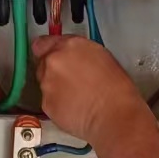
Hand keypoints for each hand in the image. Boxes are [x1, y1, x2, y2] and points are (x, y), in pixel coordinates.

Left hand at [31, 35, 150, 144]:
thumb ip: (80, 52)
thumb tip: (73, 56)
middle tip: (73, 80)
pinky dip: (58, 104)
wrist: (114, 114)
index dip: (48, 50)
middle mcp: (54, 62)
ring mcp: (47, 83)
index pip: (43, 43)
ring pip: (45, 83)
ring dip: (56, 87)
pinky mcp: (46, 104)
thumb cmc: (115, 89)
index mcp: (70, 46)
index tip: (51, 54)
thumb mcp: (102, 56)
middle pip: (43, 63)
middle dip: (54, 70)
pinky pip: (48, 101)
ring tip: (78, 96)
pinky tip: (75, 106)